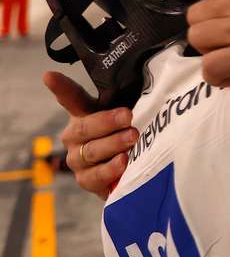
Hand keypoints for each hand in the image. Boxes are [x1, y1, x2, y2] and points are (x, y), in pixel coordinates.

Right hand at [43, 72, 135, 199]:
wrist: (130, 169)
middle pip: (84, 127)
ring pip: (92, 151)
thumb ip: (132, 101)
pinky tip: (123, 162)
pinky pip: (95, 176)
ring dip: (114, 143)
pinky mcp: (86, 180)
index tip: (50, 76)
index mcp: (84, 114)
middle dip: (107, 121)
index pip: (72, 98)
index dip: (61, 87)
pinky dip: (110, 169)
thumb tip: (152, 82)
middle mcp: (75, 136)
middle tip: (128, 116)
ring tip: (132, 137)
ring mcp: (78, 159)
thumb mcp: (130, 115)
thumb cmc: (128, 133)